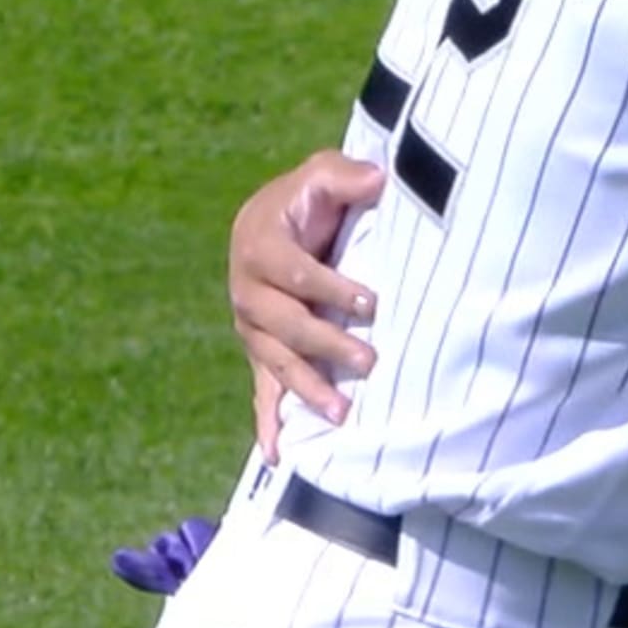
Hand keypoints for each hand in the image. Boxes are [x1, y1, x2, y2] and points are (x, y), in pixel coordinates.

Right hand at [230, 151, 382, 456]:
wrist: (278, 218)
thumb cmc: (309, 197)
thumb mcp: (324, 174)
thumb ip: (347, 175)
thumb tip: (380, 178)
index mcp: (260, 246)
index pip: (296, 274)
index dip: (332, 288)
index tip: (370, 302)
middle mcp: (247, 290)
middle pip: (286, 324)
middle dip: (327, 344)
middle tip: (369, 361)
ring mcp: (251, 325)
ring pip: (276, 361)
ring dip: (306, 388)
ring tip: (341, 414)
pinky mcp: (259, 349)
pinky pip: (259, 388)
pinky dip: (267, 421)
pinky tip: (278, 453)